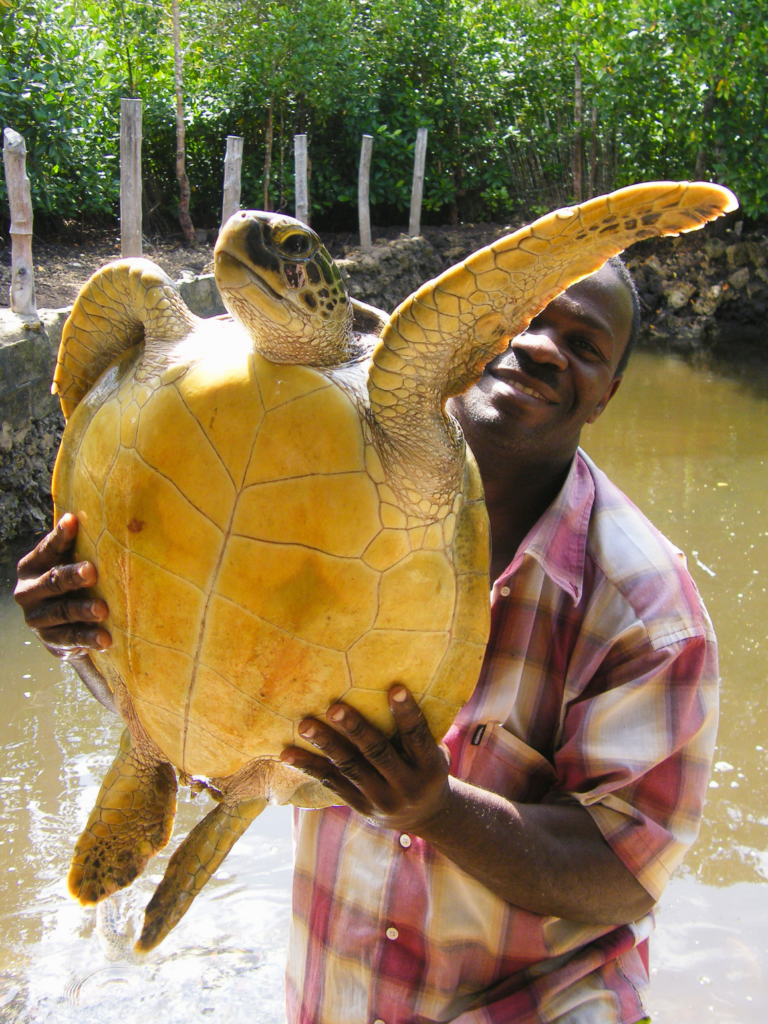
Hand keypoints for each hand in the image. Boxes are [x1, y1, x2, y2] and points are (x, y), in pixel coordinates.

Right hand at [14, 513, 111, 659]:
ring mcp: (37, 617)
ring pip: (61, 611)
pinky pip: (71, 638)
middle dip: (71, 576)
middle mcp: (29, 591)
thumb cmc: (72, 585)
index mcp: (32, 566)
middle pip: (52, 581)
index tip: (72, 521)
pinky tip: (105, 639)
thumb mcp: (69, 564)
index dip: (60, 536)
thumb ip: (80, 547)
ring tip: (102, 609)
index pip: (47, 549)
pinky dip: (88, 638)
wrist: (62, 627)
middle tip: (91, 572)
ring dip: (82, 610)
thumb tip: (117, 520)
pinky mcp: (50, 640)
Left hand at [280, 685, 451, 833]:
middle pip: (377, 752)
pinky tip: (288, 753)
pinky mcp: (359, 805)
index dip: (406, 712)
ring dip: (326, 744)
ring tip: (305, 725)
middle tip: (334, 708)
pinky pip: (331, 782)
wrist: (423, 816)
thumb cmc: (427, 768)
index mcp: (430, 767)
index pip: (417, 736)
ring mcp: (381, 799)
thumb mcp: (436, 752)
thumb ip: (420, 730)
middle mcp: (406, 785)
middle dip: (355, 729)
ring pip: (349, 767)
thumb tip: (396, 684)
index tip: (395, 688)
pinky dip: (308, 766)